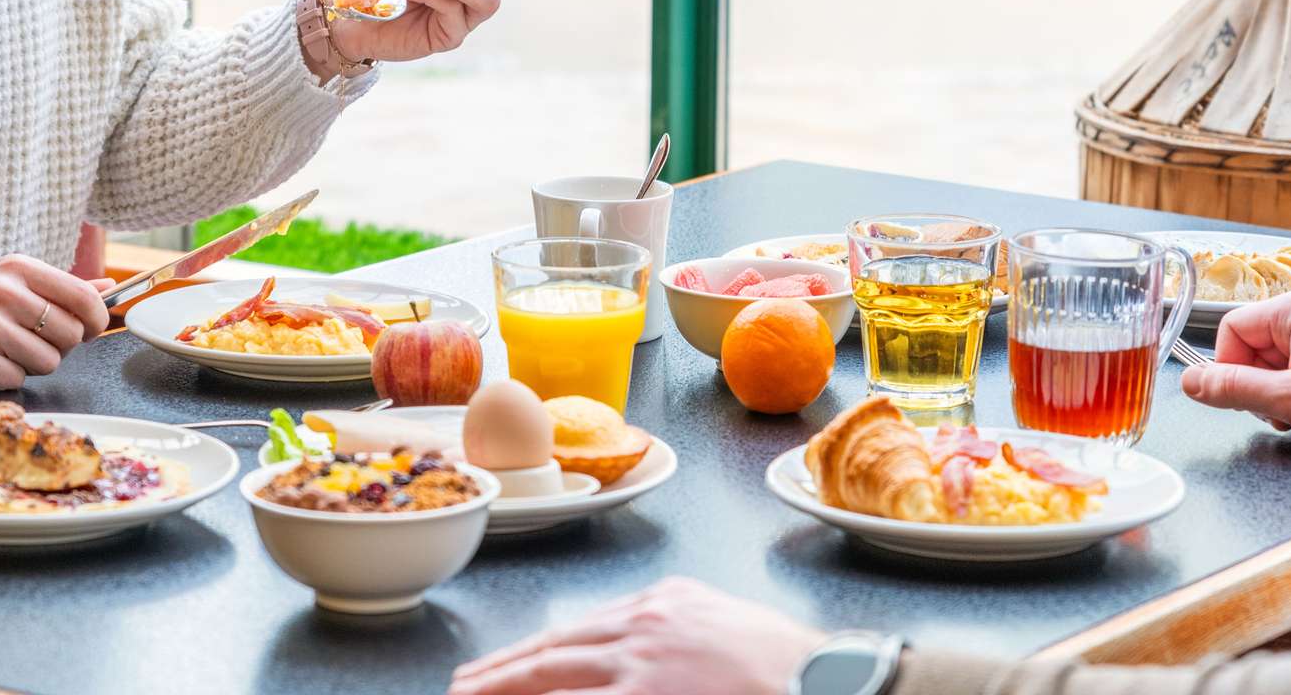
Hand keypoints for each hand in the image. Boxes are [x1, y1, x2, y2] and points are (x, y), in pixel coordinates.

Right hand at [0, 255, 112, 390]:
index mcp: (18, 268)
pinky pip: (16, 378)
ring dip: (31, 365)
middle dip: (59, 347)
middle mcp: (2, 291)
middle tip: (31, 342)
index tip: (89, 330)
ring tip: (4, 352)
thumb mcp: (9, 285)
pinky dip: (6, 378)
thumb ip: (60, 288)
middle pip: (70, 334)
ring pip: (47, 361)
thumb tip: (108, 287)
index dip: (97, 320)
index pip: (84, 297)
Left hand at [450, 578, 825, 694]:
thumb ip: (674, 635)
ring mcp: (645, 663)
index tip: (497, 671)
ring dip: (506, 692)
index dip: (532, 653)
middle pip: (553, 653)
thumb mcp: (720, 628)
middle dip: (500, 675)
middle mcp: (645, 625)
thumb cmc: (788, 670)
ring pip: (555, 679)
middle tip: (460, 690)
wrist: (830, 681)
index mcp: (663, 604)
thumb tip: (633, 655)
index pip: (580, 631)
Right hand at [1178, 290, 1290, 446]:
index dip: (1227, 367)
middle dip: (1258, 382)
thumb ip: (1234, 388)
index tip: (1241, 399)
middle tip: (1280, 412)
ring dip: (1281, 390)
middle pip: (1256, 343)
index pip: (1232, 328)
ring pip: (1281, 357)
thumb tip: (1190, 382)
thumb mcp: (1290, 399)